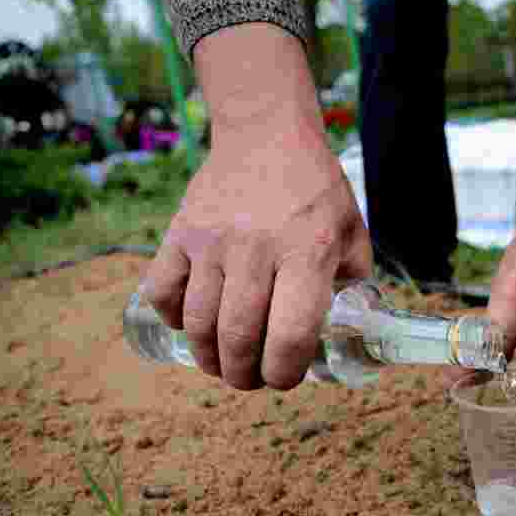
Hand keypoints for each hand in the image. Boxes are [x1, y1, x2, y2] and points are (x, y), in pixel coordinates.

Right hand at [141, 24, 371, 390]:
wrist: (267, 136)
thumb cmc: (317, 193)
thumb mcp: (352, 235)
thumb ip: (350, 283)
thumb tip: (342, 330)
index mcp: (308, 254)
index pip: (292, 335)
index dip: (285, 372)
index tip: (284, 378)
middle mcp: (258, 249)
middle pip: (239, 338)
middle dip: (244, 375)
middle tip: (250, 380)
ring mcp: (213, 241)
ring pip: (199, 323)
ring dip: (209, 357)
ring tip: (221, 364)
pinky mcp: (180, 232)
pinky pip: (162, 292)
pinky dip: (173, 319)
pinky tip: (191, 324)